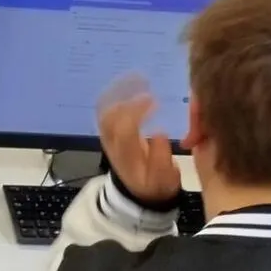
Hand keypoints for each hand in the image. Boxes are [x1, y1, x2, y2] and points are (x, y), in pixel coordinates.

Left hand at [97, 91, 180, 207]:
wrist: (139, 192)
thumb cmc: (156, 184)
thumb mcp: (166, 179)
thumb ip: (162, 158)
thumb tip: (159, 132)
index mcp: (126, 156)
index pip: (124, 129)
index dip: (136, 112)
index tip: (153, 99)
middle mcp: (112, 145)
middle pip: (109, 117)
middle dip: (123, 96)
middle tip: (143, 80)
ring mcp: (107, 137)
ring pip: (105, 111)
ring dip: (118, 92)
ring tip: (136, 77)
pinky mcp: (108, 132)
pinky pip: (105, 109)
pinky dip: (114, 94)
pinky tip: (128, 83)